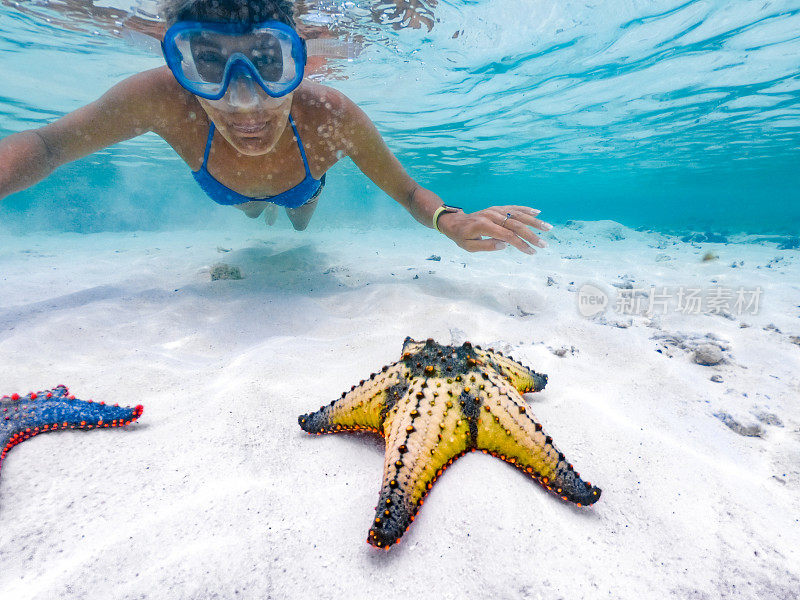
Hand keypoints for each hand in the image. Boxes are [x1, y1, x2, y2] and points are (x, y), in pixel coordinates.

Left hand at [437, 205, 551, 253]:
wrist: (455, 222)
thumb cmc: (461, 237)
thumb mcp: (469, 246)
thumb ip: (486, 246)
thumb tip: (504, 245)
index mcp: (484, 225)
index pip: (507, 235)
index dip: (520, 244)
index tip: (531, 252)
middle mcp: (492, 215)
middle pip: (516, 224)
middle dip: (532, 235)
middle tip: (544, 244)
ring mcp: (496, 210)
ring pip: (517, 214)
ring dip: (534, 221)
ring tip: (548, 228)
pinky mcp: (498, 208)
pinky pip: (513, 207)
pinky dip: (526, 209)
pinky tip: (538, 211)